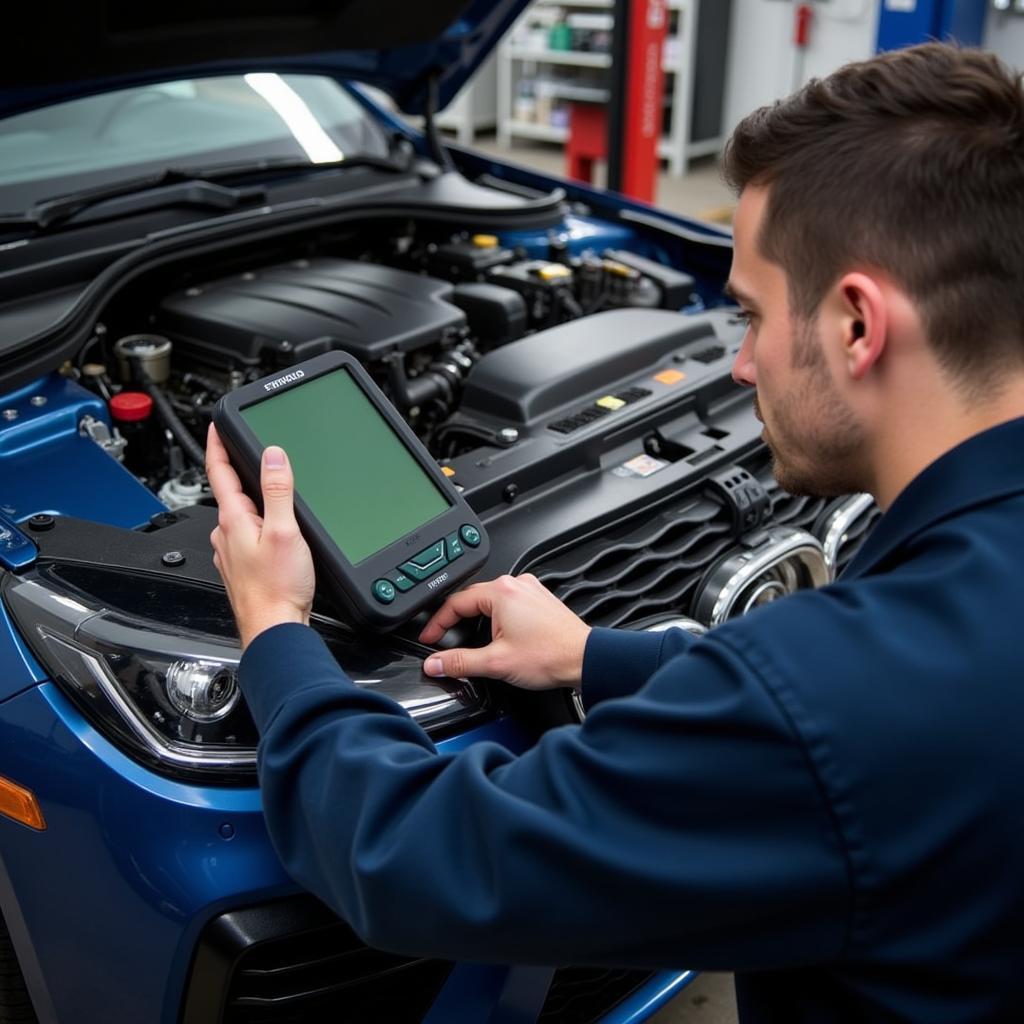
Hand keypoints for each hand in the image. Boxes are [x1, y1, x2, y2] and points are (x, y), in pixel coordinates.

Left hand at [206, 424, 314, 648]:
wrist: (274, 630)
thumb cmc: (277, 589)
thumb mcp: (284, 532)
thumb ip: (278, 492)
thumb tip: (273, 455)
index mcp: (233, 521)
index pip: (218, 472)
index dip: (217, 445)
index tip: (217, 427)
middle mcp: (225, 535)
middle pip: (231, 493)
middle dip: (244, 475)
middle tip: (258, 457)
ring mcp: (231, 554)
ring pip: (241, 517)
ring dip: (254, 504)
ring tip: (275, 499)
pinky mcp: (242, 569)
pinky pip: (247, 538)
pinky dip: (259, 528)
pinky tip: (276, 536)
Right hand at [418, 574, 590, 689]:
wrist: (584, 659)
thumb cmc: (550, 655)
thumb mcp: (496, 662)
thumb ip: (460, 662)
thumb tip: (435, 663)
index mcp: (501, 592)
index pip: (455, 602)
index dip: (437, 623)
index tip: (429, 638)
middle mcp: (516, 584)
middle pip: (472, 598)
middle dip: (455, 620)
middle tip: (442, 639)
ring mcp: (530, 590)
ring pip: (491, 600)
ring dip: (476, 618)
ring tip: (468, 638)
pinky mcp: (540, 599)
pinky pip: (508, 603)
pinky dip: (496, 617)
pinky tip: (497, 634)